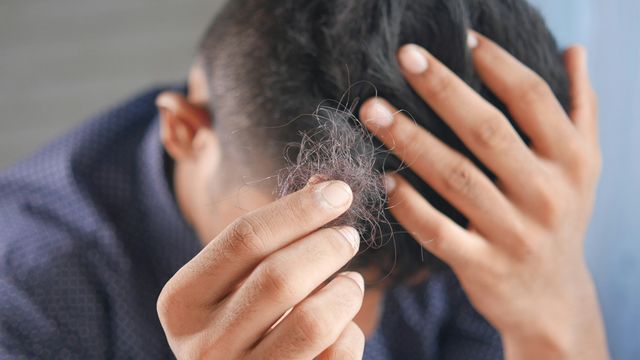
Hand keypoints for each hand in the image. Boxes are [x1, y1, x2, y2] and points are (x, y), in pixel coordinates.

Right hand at [157, 180, 365, 358]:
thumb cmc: (239, 322)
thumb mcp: (234, 282)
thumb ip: (269, 238)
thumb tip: (325, 186)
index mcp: (182, 302)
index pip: (244, 238)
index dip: (299, 210)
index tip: (339, 192)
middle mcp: (203, 346)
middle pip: (280, 277)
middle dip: (327, 246)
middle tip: (348, 236)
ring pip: (313, 320)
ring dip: (345, 291)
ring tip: (351, 282)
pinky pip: (335, 354)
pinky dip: (350, 331)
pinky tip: (341, 325)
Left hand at [360, 32, 607, 358]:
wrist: (552, 298)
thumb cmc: (561, 217)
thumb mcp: (583, 166)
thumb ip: (580, 108)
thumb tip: (574, 50)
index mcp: (571, 160)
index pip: (533, 99)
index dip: (498, 64)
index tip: (462, 37)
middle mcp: (546, 194)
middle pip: (487, 131)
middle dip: (442, 89)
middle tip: (404, 57)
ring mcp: (513, 233)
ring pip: (455, 177)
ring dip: (410, 140)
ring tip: (373, 110)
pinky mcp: (482, 266)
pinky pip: (439, 231)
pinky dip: (409, 205)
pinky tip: (384, 178)